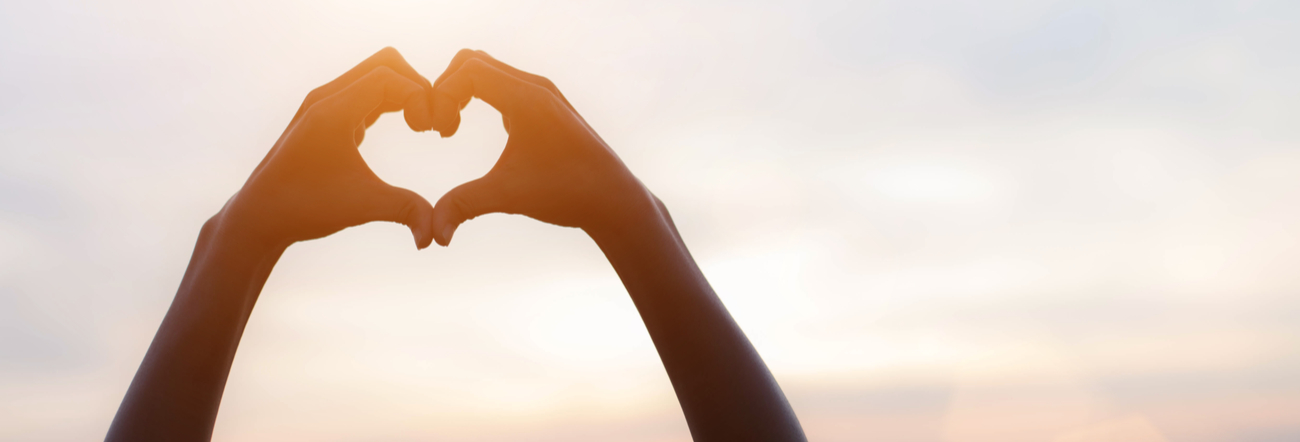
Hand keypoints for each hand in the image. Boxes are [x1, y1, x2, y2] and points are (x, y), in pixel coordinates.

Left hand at [219, 47, 437, 249]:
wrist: (260, 216)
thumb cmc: (306, 208)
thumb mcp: (363, 206)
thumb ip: (406, 211)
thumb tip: (435, 237)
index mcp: (333, 110)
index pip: (390, 76)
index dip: (419, 97)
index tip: (430, 130)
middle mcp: (326, 98)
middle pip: (385, 63)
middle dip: (417, 85)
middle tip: (431, 121)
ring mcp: (324, 105)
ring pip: (376, 75)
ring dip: (405, 92)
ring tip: (423, 125)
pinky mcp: (326, 118)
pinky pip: (366, 92)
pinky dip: (392, 101)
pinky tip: (409, 127)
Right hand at [427, 50, 656, 244]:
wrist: (613, 199)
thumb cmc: (566, 194)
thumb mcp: (508, 197)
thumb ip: (464, 206)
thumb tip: (434, 236)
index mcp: (527, 99)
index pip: (468, 70)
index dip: (442, 94)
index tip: (440, 132)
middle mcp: (536, 87)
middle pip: (472, 60)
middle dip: (446, 87)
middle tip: (440, 127)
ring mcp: (543, 93)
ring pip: (487, 69)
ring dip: (461, 90)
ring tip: (450, 128)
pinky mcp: (545, 104)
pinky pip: (502, 82)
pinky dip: (478, 94)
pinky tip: (471, 126)